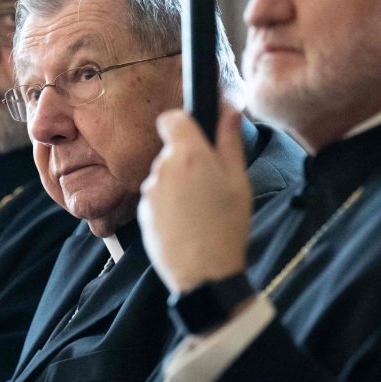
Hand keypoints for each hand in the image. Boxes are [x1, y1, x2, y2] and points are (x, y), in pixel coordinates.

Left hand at [140, 107, 251, 293]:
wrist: (204, 273)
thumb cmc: (226, 227)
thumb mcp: (239, 181)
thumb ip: (230, 140)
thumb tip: (230, 108)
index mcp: (188, 154)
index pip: (171, 118)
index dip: (184, 124)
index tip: (197, 138)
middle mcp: (163, 168)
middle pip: (171, 152)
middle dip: (188, 162)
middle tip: (211, 186)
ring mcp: (149, 192)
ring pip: (165, 177)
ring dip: (180, 186)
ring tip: (201, 211)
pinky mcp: (142, 214)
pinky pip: (157, 200)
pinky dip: (170, 207)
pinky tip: (188, 225)